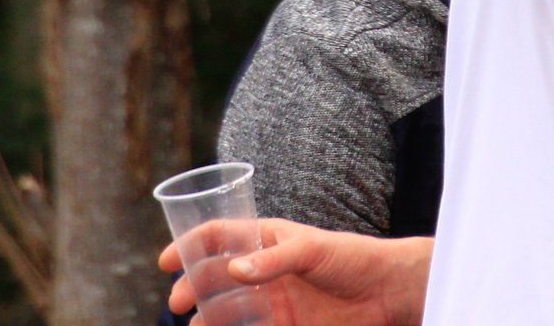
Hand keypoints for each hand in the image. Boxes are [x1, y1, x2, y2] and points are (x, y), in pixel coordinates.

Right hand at [160, 219, 431, 325]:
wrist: (387, 292)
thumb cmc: (352, 257)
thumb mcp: (311, 249)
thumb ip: (273, 259)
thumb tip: (233, 272)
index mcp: (266, 238)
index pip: (219, 236)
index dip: (189, 245)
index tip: (166, 261)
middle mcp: (264, 269)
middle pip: (216, 276)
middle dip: (193, 287)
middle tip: (180, 302)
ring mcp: (273, 300)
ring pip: (229, 309)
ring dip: (208, 318)